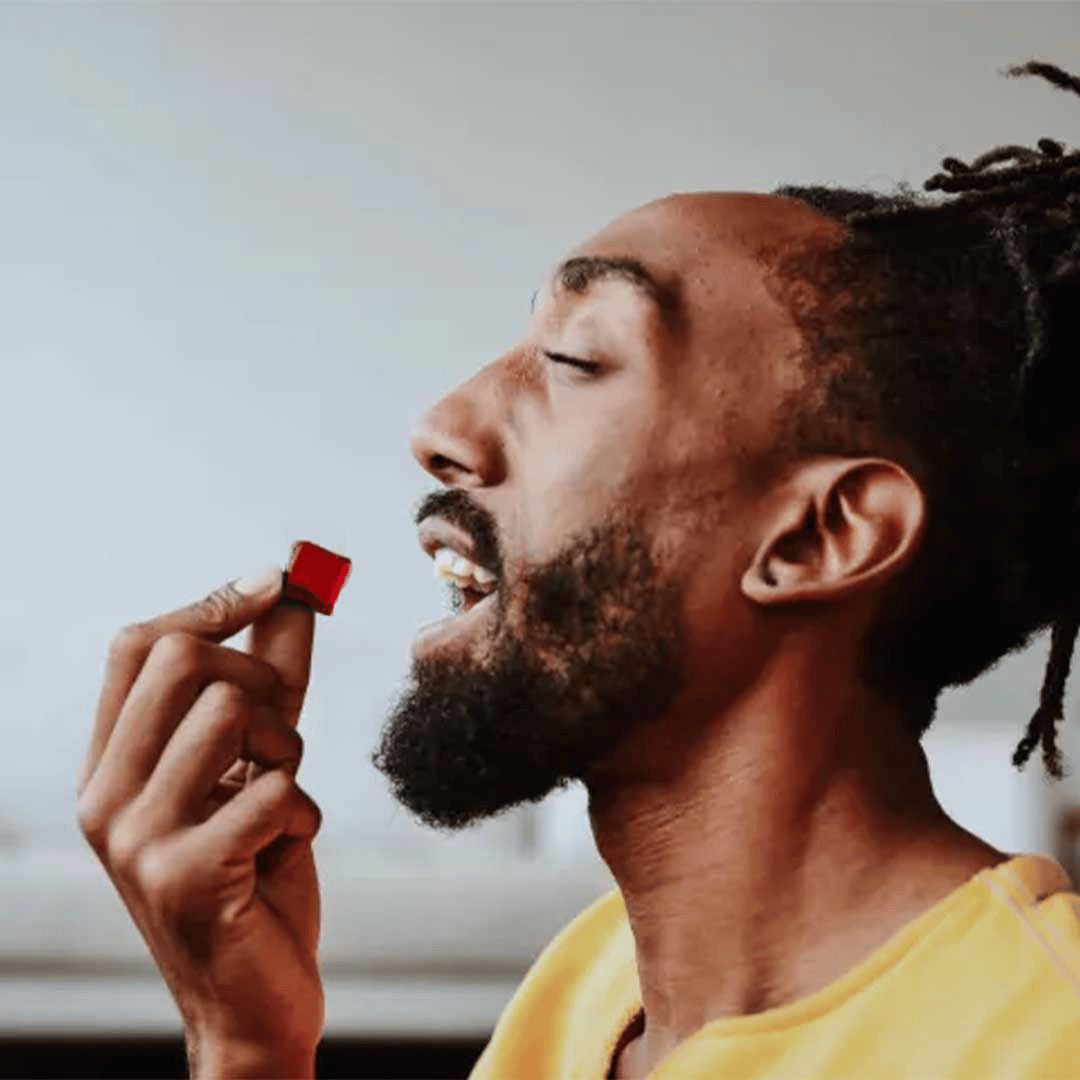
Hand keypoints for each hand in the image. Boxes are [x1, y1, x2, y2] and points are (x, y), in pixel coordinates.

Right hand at [76, 567, 323, 1075]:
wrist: (252, 1002)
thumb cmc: (256, 874)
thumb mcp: (260, 764)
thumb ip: (275, 680)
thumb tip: (299, 592)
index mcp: (112, 764)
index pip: (139, 644)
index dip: (215, 601)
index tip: (279, 581)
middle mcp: (106, 795)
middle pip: (184, 658)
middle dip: (265, 678)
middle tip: (281, 737)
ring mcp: (137, 838)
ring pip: (236, 711)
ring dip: (289, 751)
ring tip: (280, 802)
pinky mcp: (185, 876)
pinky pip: (276, 789)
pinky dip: (304, 813)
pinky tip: (284, 851)